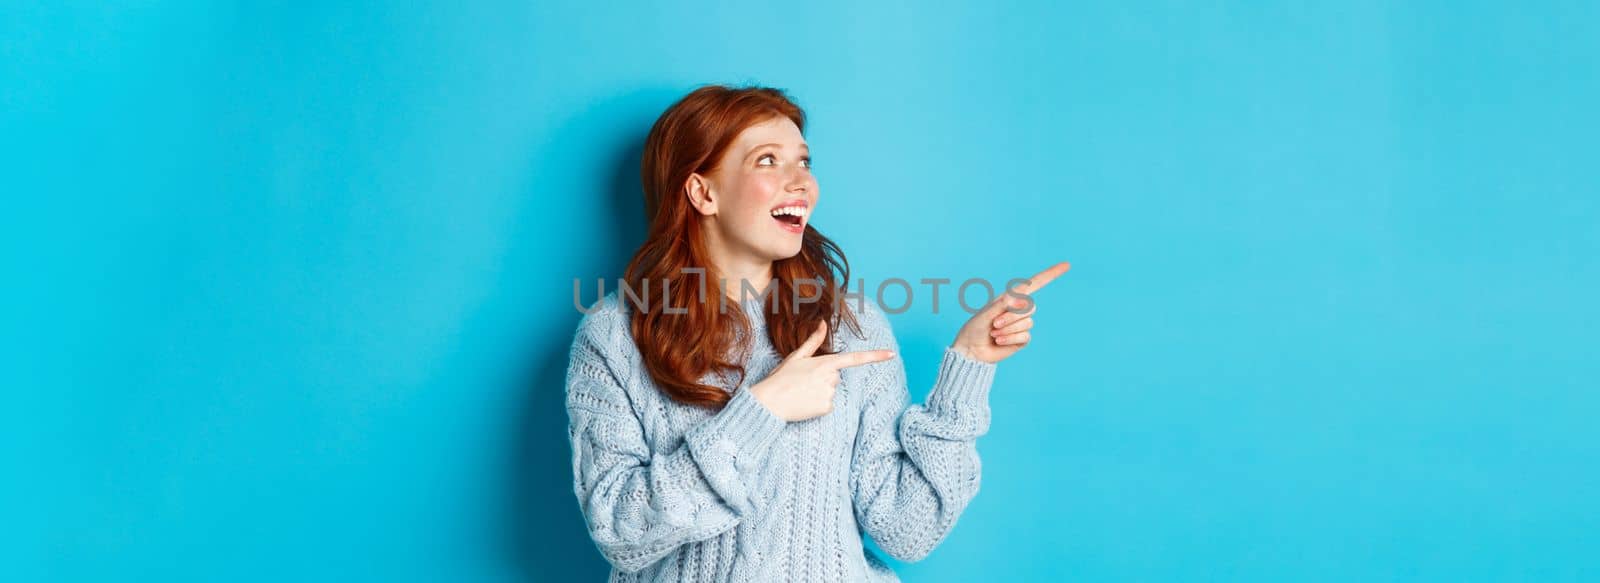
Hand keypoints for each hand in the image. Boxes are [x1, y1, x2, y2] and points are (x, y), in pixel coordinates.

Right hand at [750, 320, 895, 421]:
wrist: (769, 402)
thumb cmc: (781, 377)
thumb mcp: (797, 356)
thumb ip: (814, 341)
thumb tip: (823, 323)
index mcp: (825, 363)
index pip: (855, 358)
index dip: (875, 356)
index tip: (892, 354)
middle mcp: (831, 379)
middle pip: (836, 376)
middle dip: (824, 377)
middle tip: (803, 381)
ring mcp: (830, 394)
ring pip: (832, 390)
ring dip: (820, 391)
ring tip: (802, 392)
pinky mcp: (827, 408)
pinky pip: (829, 405)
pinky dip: (818, 404)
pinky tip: (805, 403)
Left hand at [950, 261, 1070, 363]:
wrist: (971, 350)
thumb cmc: (975, 328)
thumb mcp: (986, 313)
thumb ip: (1004, 304)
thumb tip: (1024, 296)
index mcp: (1010, 297)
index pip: (1035, 283)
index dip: (1051, 274)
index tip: (1067, 265)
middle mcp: (1018, 309)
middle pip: (1031, 307)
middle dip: (1011, 316)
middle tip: (994, 323)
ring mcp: (1021, 324)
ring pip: (1027, 323)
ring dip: (1008, 329)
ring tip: (994, 333)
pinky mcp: (1022, 339)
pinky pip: (1025, 336)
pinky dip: (1010, 339)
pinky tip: (999, 341)